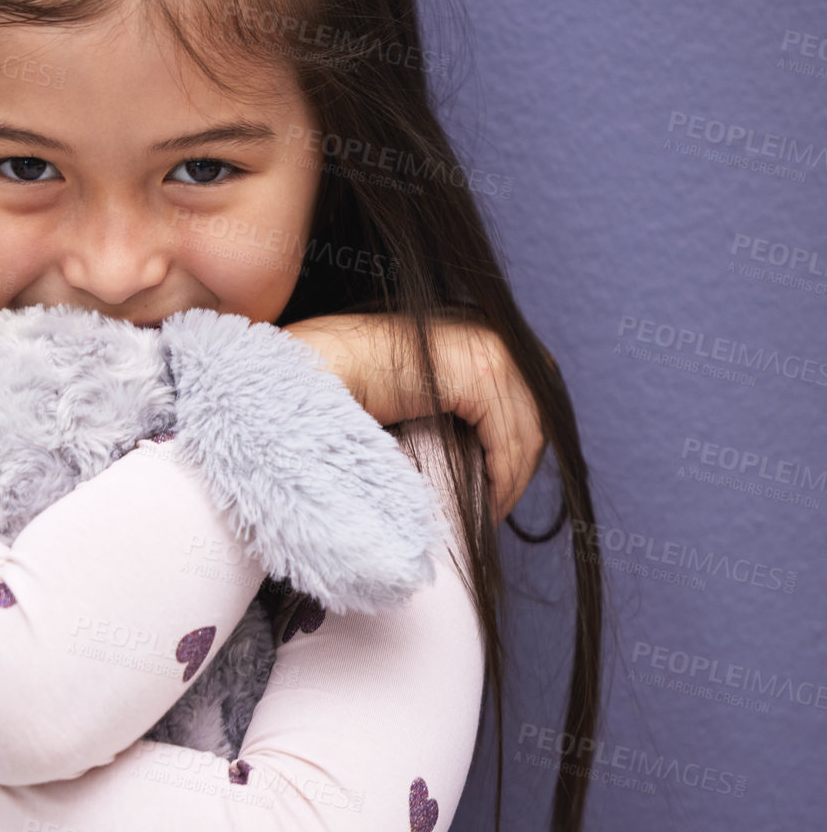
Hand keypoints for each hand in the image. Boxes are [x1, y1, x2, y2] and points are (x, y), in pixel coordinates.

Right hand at [279, 313, 547, 521]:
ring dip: (512, 474)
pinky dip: (504, 474)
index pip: (520, 381)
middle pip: (534, 400)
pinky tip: (484, 501)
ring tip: (487, 508)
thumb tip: (474, 443)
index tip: (493, 480)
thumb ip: (433, 399)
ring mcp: (480, 341)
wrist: (298, 376)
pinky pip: (510, 433)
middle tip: (494, 499)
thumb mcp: (397, 390)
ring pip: (527, 422)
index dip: (514, 435)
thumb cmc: (331, 389)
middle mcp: (477, 323)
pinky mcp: (476, 367)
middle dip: (519, 455)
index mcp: (460, 324)